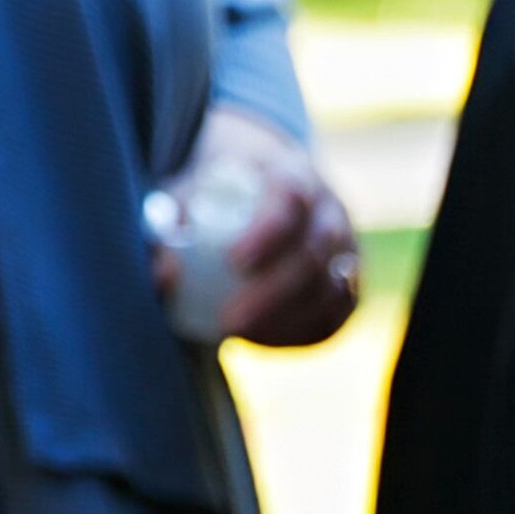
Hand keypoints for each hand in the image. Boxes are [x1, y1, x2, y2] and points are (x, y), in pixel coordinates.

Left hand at [148, 104, 360, 349]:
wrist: (267, 192)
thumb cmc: (218, 195)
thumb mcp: (190, 195)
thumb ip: (172, 227)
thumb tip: (165, 274)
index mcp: (293, 175)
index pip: (292, 199)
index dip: (269, 232)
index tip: (234, 262)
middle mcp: (329, 211)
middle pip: (316, 251)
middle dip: (274, 292)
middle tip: (229, 320)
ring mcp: (346, 250)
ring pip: (331, 289)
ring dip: (285, 318)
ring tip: (240, 334)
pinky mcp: (349, 286)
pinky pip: (335, 316)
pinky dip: (301, 332)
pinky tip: (262, 338)